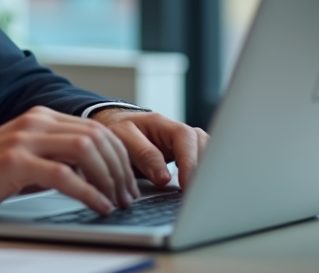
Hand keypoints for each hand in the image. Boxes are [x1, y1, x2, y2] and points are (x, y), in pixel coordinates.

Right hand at [0, 106, 141, 216]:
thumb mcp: (23, 159)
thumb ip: (54, 158)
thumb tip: (92, 176)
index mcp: (39, 117)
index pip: (95, 128)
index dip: (120, 156)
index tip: (128, 182)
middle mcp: (35, 122)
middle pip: (96, 136)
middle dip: (120, 168)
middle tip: (129, 196)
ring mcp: (24, 139)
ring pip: (86, 150)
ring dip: (109, 178)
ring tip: (116, 202)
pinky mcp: (15, 162)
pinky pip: (65, 175)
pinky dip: (89, 192)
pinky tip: (98, 206)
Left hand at [89, 109, 208, 189]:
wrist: (113, 126)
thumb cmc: (117, 130)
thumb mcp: (122, 137)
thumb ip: (143, 155)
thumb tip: (164, 178)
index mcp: (161, 123)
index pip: (185, 137)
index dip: (189, 162)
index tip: (186, 185)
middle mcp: (176, 132)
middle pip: (202, 144)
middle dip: (203, 168)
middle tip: (197, 194)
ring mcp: (181, 144)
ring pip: (205, 153)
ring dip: (204, 171)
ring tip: (198, 194)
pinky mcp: (182, 156)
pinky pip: (199, 162)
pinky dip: (200, 175)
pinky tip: (195, 190)